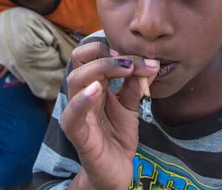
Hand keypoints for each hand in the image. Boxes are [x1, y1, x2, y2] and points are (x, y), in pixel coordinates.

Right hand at [61, 42, 159, 189]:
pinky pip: (72, 115)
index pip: (92, 55)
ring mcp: (77, 112)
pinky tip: (97, 89)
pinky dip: (82, 100)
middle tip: (133, 61)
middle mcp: (81, 94)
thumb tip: (149, 64)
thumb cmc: (118, 137)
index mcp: (93, 84)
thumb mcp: (130, 107)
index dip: (110, 49)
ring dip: (101, 69)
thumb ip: (135, 86)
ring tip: (125, 68)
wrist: (117, 171)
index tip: (136, 55)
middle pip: (81, 60)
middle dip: (108, 55)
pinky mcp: (77, 134)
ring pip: (75, 80)